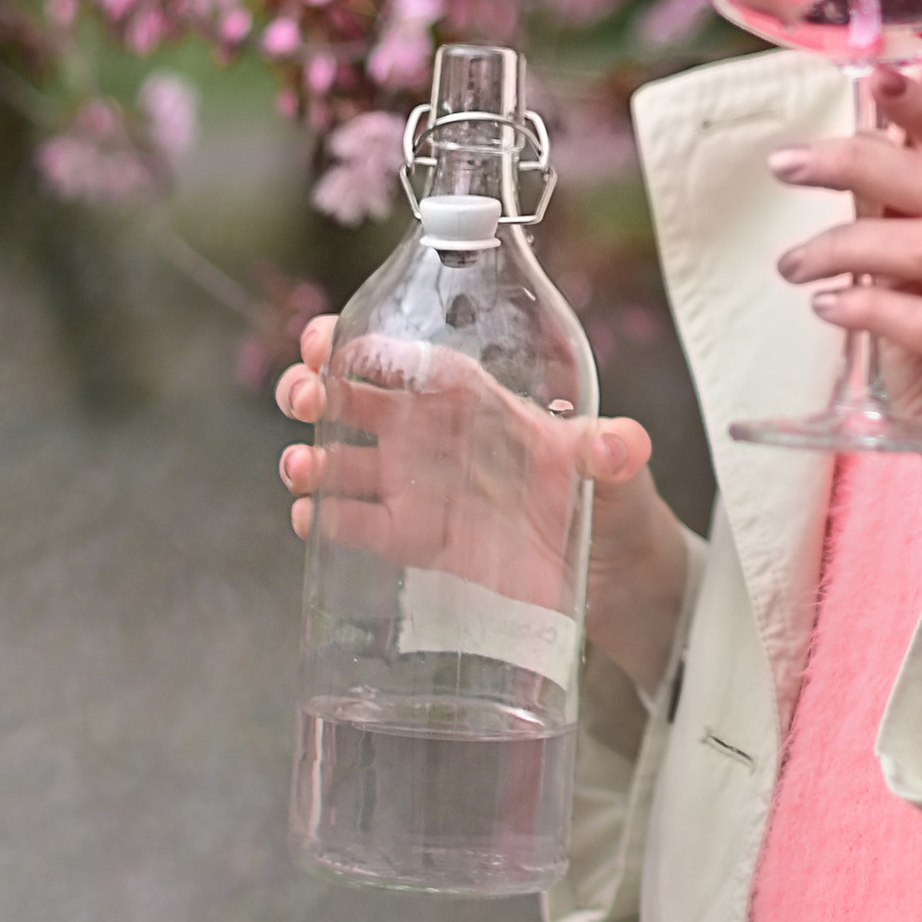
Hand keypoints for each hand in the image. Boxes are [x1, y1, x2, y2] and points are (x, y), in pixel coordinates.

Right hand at [276, 316, 690, 699]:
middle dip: (315, 386)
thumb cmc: (616, 506)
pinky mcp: (414, 541)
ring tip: (301, 468)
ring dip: (310, 456)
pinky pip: (355, 525)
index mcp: (477, 401)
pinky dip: (324, 519)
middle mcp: (437, 437)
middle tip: (301, 395)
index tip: (327, 340)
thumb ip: (615, 453)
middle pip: (358, 397)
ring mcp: (419, 489)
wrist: (613, 580)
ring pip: (344, 459)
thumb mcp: (620, 474)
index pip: (411, 358)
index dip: (363, 343)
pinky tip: (311, 518)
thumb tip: (620, 444)